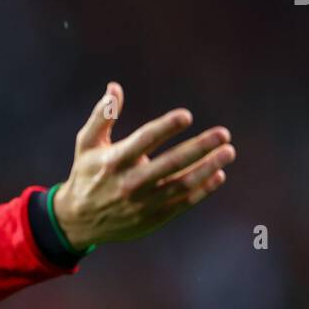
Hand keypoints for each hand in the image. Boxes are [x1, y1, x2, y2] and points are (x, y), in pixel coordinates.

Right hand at [52, 82, 233, 248]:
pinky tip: (218, 175)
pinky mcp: (153, 218)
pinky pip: (183, 202)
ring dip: (208, 167)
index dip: (166, 127)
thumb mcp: (86, 144)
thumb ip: (102, 116)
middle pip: (170, 163)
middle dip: (199, 147)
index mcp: (114, 160)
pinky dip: (203, 190)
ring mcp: (143, 203)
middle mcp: (130, 182)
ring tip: (228, 152)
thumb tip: (114, 87)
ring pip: (182, 184)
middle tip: (223, 134)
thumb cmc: (86, 174)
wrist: (80, 221)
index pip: (144, 140)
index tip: (186, 116)